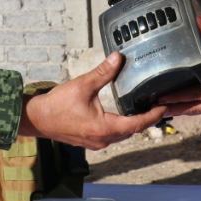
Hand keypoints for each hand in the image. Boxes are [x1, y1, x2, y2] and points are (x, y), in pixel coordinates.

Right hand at [19, 52, 165, 148]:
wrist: (37, 119)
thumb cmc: (58, 104)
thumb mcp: (83, 85)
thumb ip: (103, 72)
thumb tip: (118, 57)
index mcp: (105, 128)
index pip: (137, 124)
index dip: (153, 115)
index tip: (164, 106)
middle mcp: (104, 139)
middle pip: (132, 131)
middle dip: (145, 119)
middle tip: (157, 105)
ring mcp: (96, 143)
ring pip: (122, 135)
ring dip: (133, 124)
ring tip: (143, 109)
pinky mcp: (90, 141)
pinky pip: (112, 135)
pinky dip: (120, 126)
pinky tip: (122, 115)